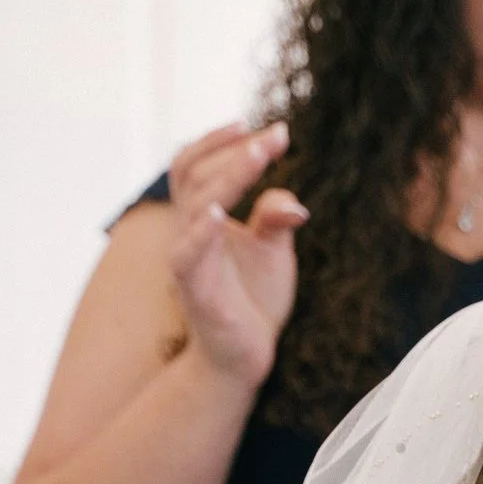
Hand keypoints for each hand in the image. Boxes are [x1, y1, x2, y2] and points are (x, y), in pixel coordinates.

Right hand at [164, 121, 307, 385]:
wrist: (244, 355)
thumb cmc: (254, 298)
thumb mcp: (274, 250)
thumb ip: (277, 217)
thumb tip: (294, 201)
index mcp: (202, 216)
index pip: (197, 164)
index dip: (224, 141)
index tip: (270, 129)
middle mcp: (189, 231)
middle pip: (196, 174)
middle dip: (236, 151)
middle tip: (275, 137)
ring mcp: (188, 258)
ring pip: (197, 204)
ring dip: (229, 176)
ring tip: (260, 156)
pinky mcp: (194, 289)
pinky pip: (188, 254)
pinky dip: (202, 231)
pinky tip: (221, 212)